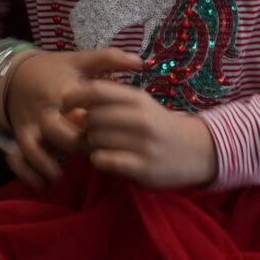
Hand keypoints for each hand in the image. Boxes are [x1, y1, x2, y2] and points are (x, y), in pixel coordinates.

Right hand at [0, 48, 142, 186]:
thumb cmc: (53, 69)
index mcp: (60, 93)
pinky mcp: (18, 135)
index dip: (96, 130)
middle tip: (91, 156)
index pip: (82, 117)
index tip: (109, 135)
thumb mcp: (79, 60)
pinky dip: (27, 173)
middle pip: (59, 136)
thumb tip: (140, 61)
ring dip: (46, 165)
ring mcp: (27, 124)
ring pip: (32, 148)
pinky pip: (17, 158)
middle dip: (75, 149)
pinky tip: (42, 185)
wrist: (14, 71)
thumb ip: (109, 59)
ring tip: (61, 176)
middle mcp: (42, 111)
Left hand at [65, 79, 219, 188]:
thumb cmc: (157, 124)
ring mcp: (144, 145)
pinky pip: (104, 160)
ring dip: (91, 144)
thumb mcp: (138, 104)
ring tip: (102, 146)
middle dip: (85, 126)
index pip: (96, 91)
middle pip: (92, 118)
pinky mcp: (144, 168)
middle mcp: (142, 119)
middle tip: (90, 132)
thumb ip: (107, 101)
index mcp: (138, 99)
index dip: (74, 97)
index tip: (64, 105)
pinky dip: (99, 159)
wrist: (196, 151)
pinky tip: (107, 159)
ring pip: (96, 140)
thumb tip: (69, 108)